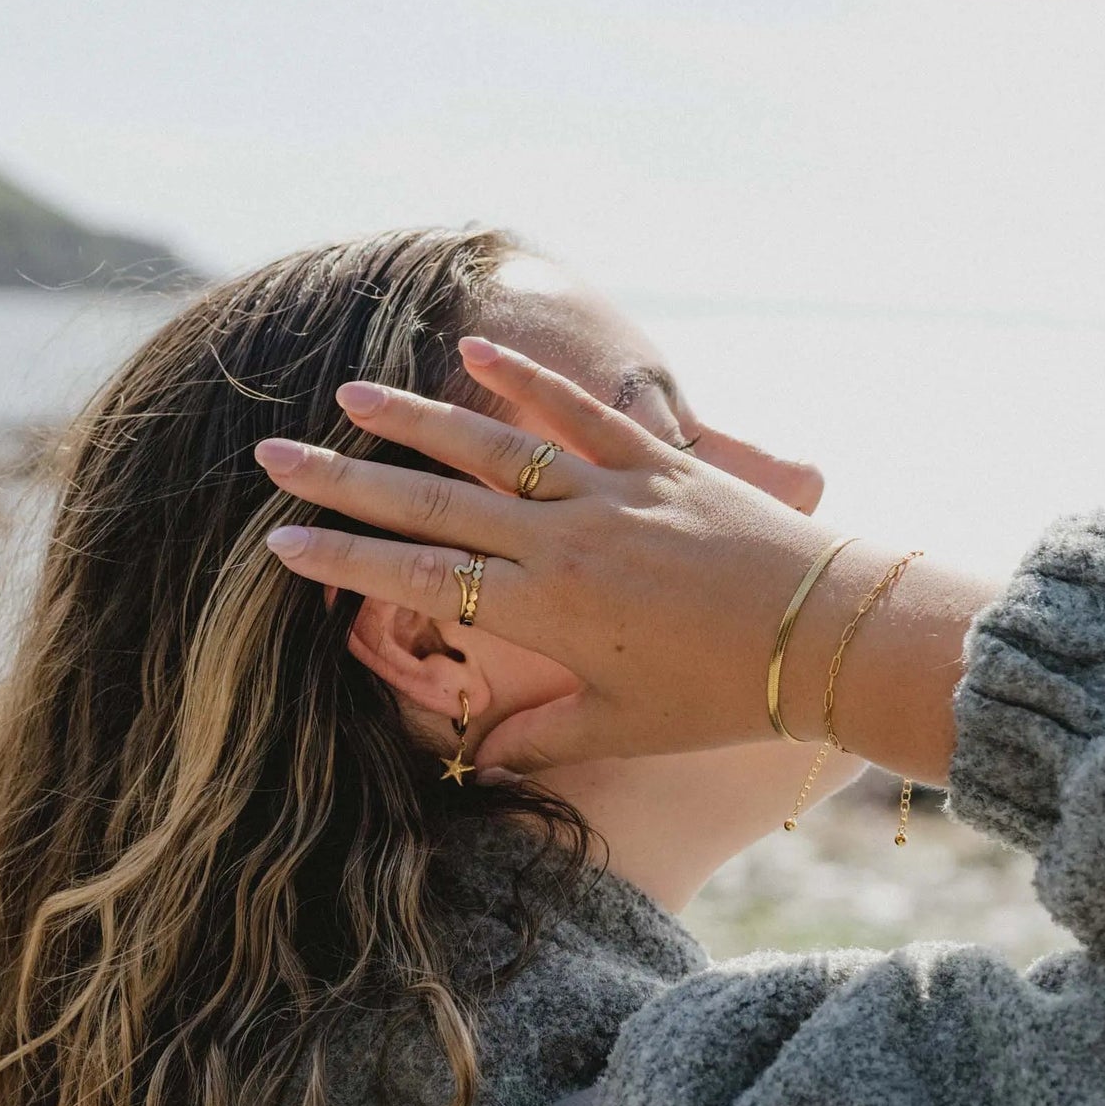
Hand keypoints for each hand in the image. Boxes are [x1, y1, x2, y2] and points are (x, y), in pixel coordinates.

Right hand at [253, 337, 844, 772]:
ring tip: (353, 396)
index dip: (346, 564)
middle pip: (432, 506)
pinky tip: (475, 351)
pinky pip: (582, 413)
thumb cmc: (728, 695)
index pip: (420, 583)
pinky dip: (530, 380)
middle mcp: (561, 543)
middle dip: (347, 482)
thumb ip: (542, 736)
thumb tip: (479, 754)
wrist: (829, 637)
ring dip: (417, 419)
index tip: (281, 545)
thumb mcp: (626, 727)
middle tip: (275, 456)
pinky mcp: (660, 462)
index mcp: (546, 613)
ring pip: (492, 448)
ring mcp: (609, 493)